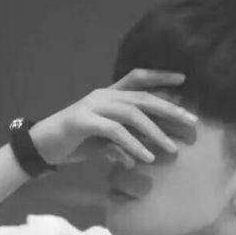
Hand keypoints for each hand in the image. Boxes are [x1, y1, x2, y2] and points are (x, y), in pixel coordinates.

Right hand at [29, 69, 197, 166]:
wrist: (44, 145)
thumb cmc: (79, 140)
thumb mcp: (108, 138)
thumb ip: (129, 138)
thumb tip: (152, 150)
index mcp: (110, 94)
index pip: (137, 78)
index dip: (160, 77)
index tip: (183, 80)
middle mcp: (104, 95)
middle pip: (142, 97)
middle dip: (169, 109)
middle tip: (191, 121)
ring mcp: (93, 106)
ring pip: (132, 114)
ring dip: (155, 132)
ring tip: (173, 149)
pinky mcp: (83, 121)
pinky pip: (115, 132)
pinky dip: (133, 145)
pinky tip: (147, 157)